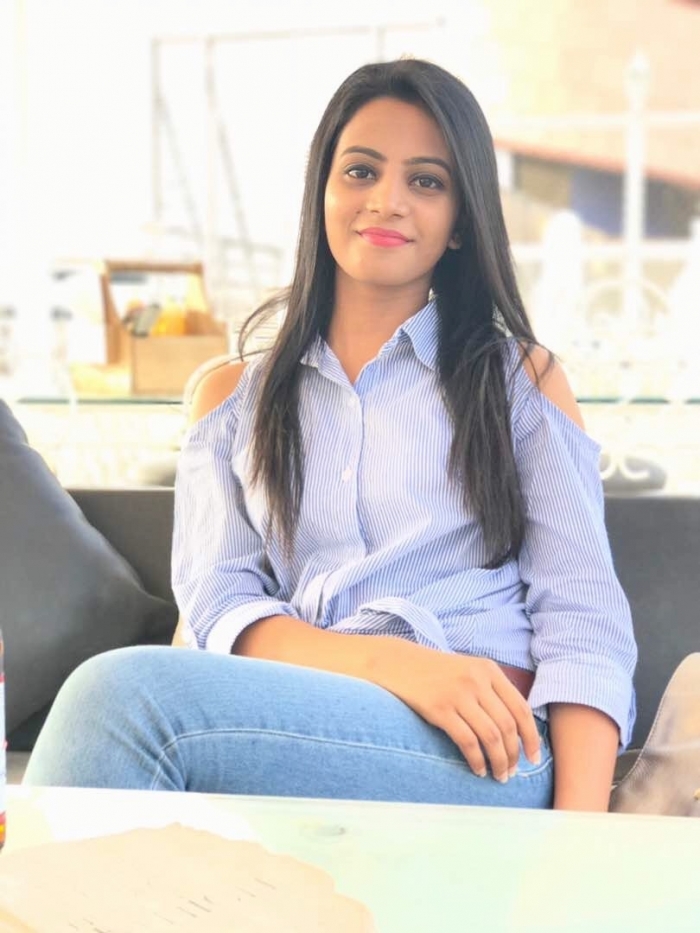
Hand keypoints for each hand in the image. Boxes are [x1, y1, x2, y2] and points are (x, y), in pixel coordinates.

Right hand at [374, 642, 540, 781]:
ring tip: (498, 776)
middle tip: (511, 773)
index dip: (531, 737)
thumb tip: (516, 728)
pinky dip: (477, 760)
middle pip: (508, 726)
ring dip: (498, 762)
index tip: (533, 758)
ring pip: (491, 736)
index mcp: (489, 670)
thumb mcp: (468, 670)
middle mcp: (477, 680)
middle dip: (513, 755)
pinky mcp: (439, 709)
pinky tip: (478, 770)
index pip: (521, 708)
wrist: (397, 663)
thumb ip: (491, 690)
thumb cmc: (435, 672)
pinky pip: (467, 741)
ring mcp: (458, 694)